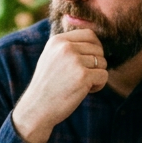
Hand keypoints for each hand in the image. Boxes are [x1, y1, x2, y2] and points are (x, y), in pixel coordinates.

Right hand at [11, 28, 108, 142]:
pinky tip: (86, 91)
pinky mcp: (83, 76)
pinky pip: (104, 75)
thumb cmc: (47, 86)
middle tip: (83, 77)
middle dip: (96, 64)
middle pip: (98, 49)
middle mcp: (66, 47)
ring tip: (82, 85)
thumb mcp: (51, 58)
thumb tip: (95, 42)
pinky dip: (99, 85)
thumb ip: (68, 47)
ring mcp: (75, 61)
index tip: (89, 62)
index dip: (95, 48)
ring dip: (97, 75)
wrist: (36, 108)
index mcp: (57, 40)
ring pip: (102, 62)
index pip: (89, 34)